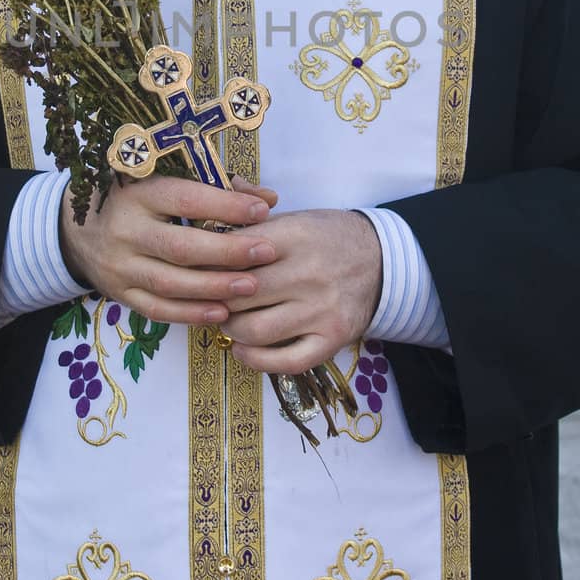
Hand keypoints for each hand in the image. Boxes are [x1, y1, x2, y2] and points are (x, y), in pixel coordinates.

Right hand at [58, 173, 278, 327]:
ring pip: (171, 283)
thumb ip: (219, 188)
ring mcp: (120, 266)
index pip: (186, 199)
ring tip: (251, 287)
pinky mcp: (120, 294)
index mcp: (138, 193)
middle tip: (266, 253)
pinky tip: (221, 312)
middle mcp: (125, 230)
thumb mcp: (166, 182)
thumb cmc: (136, 200)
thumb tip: (268, 199)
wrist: (78, 231)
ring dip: (214, 287)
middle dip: (228, 252)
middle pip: (180, 246)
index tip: (262, 212)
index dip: (225, 206)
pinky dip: (191, 313)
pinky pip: (158, 309)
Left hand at [219, 209, 381, 372]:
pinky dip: (256, 360)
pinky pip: (287, 361)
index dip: (208, 266)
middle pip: (239, 295)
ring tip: (227, 321)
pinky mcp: (332, 338)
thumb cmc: (325, 237)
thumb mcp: (292, 218)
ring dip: (231, 329)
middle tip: (208, 299)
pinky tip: (242, 350)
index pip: (234, 256)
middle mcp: (308, 274)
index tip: (198, 272)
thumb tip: (203, 228)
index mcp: (294, 237)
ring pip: (256, 330)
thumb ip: (249, 223)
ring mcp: (322, 309)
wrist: (381, 258)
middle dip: (215, 300)